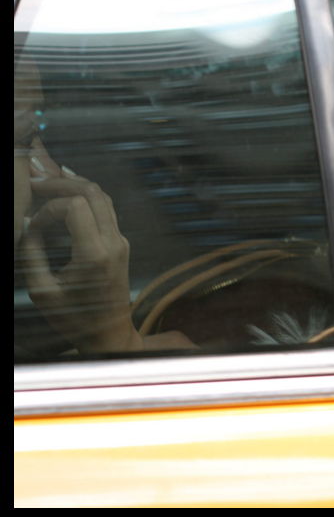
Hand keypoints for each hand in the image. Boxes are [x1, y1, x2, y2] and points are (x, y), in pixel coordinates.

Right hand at [20, 143, 141, 353]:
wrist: (109, 332)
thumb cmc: (74, 318)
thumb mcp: (42, 291)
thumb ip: (32, 254)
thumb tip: (28, 224)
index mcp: (95, 254)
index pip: (75, 207)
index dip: (49, 208)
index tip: (35, 227)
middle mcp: (113, 243)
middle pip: (93, 193)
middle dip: (62, 184)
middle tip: (36, 184)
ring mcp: (121, 241)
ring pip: (103, 197)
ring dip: (76, 186)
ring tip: (48, 184)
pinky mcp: (121, 242)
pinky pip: (106, 209)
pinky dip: (86, 197)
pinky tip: (65, 195)